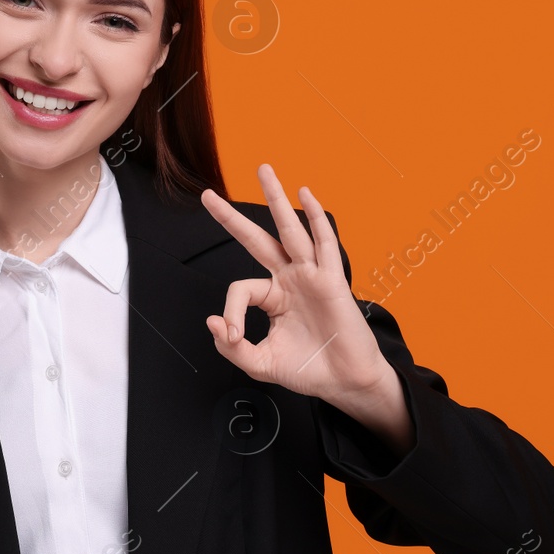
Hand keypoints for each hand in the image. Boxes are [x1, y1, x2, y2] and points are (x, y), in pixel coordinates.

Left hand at [200, 164, 411, 449]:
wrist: (344, 382)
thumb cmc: (309, 370)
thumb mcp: (259, 363)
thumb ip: (231, 347)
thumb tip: (212, 321)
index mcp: (272, 296)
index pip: (240, 289)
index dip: (230, 312)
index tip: (231, 335)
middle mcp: (289, 280)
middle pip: (257, 239)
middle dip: (232, 217)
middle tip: (209, 196)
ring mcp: (310, 276)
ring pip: (290, 230)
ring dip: (276, 198)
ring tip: (263, 171)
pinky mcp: (332, 280)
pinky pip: (324, 243)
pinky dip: (316, 217)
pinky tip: (306, 195)